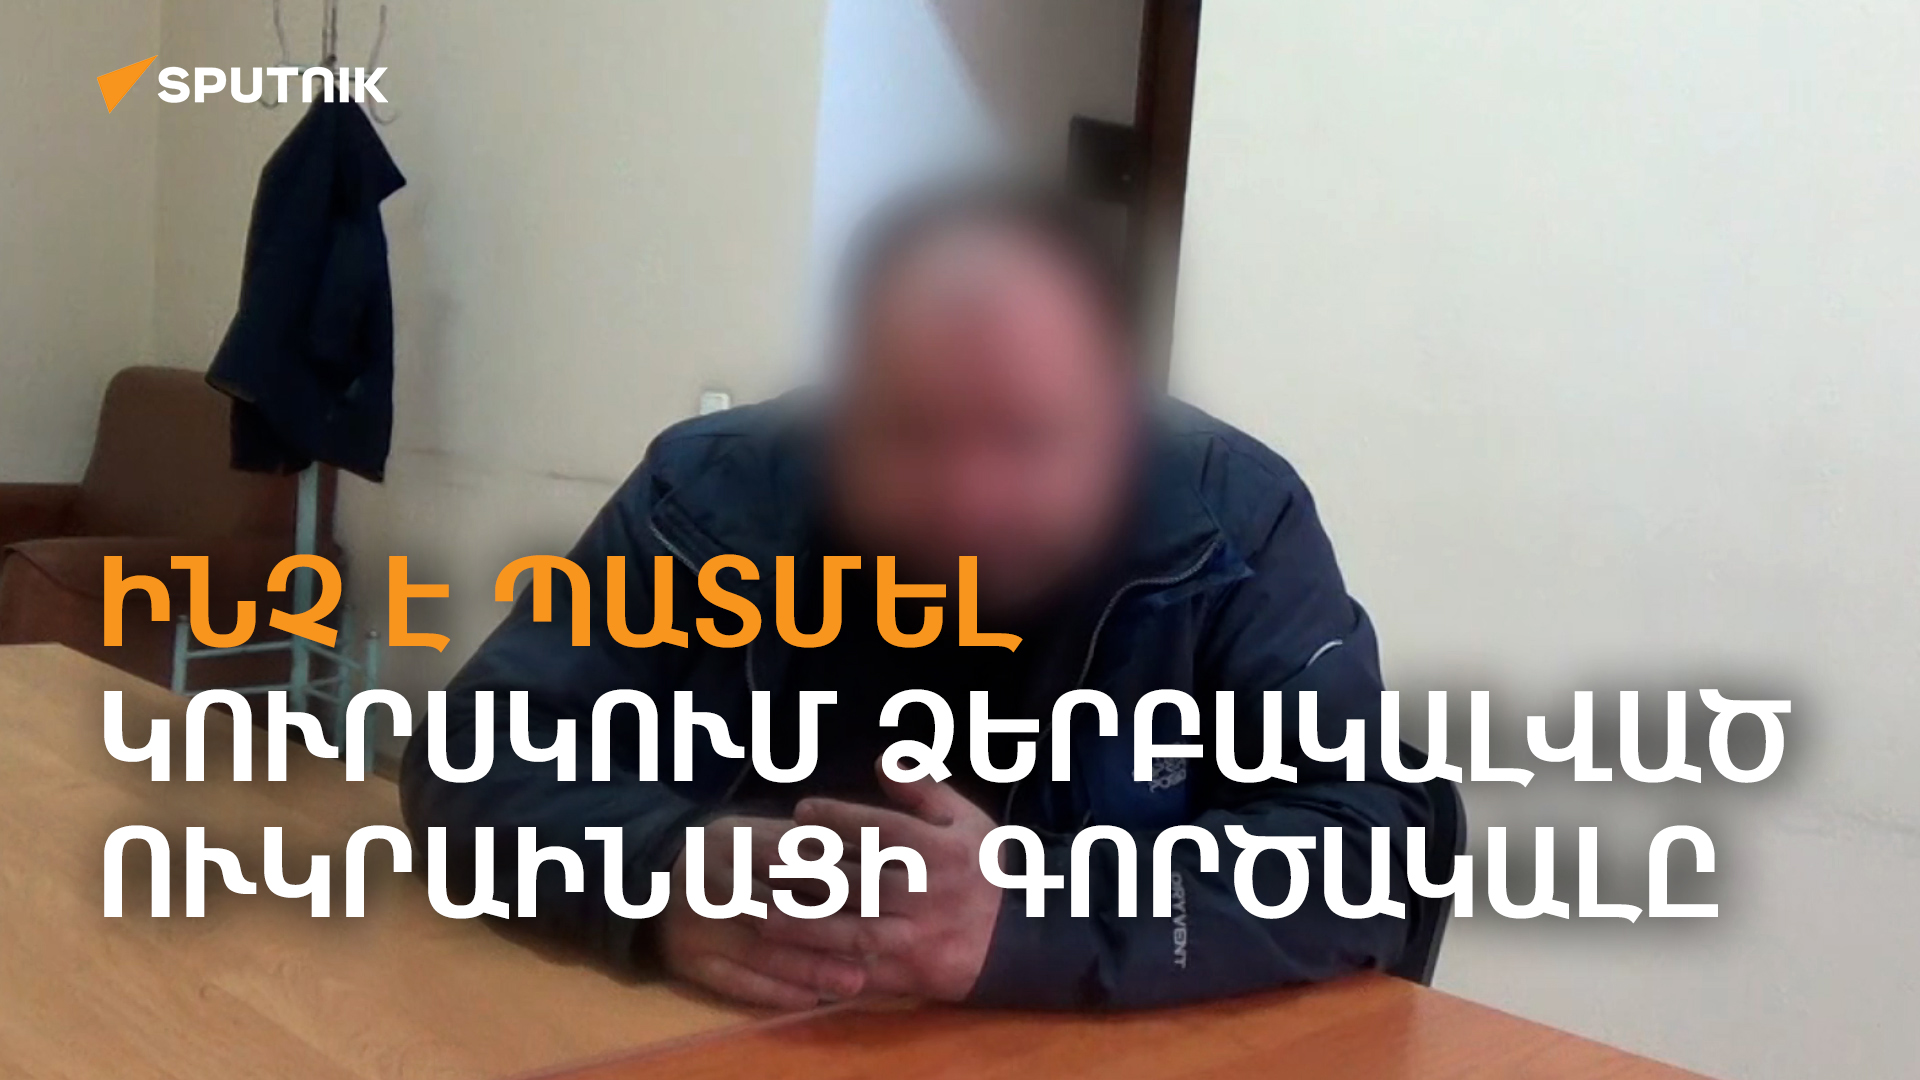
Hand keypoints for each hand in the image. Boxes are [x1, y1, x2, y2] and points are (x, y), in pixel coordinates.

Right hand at [659, 814, 866, 1009]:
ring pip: (760, 950)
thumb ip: (809, 842)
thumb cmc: (728, 855)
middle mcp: (717, 878)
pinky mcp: (687, 959)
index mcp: (739, 839)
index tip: (890, 893)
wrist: (649, 883)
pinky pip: (731, 981)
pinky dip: (771, 992)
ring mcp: (699, 922)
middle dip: (838, 927)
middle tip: (884, 943)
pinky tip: (809, 1000)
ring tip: (854, 981)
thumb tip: (876, 851)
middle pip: (784, 908)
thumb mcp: (760, 832)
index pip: (800, 860)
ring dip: (810, 967)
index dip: (847, 877)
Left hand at [765, 767, 1002, 1001]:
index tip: (801, 810)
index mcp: (944, 854)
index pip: (884, 832)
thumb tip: (882, 761)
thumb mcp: (967, 821)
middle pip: (859, 882)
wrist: (1014, 940)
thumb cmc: (982, 870)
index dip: (840, 820)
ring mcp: (915, 940)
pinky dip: (818, 962)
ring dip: (801, 921)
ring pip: (851, 931)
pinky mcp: (905, 976)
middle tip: (764, 853)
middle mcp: (928, 896)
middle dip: (808, 868)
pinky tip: (782, 951)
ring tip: (758, 905)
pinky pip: (856, 970)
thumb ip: (924, 789)